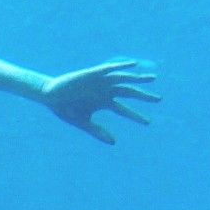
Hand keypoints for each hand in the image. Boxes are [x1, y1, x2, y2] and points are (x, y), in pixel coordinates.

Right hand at [40, 60, 159, 142]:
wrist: (50, 96)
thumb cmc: (65, 109)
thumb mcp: (83, 122)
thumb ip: (98, 131)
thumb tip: (114, 143)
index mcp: (104, 102)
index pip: (124, 110)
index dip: (136, 116)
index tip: (148, 123)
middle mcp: (105, 91)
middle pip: (129, 92)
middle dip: (144, 95)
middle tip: (159, 100)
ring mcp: (100, 81)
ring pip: (123, 79)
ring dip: (137, 78)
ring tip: (153, 79)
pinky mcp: (93, 73)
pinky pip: (110, 68)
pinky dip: (121, 67)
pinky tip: (133, 66)